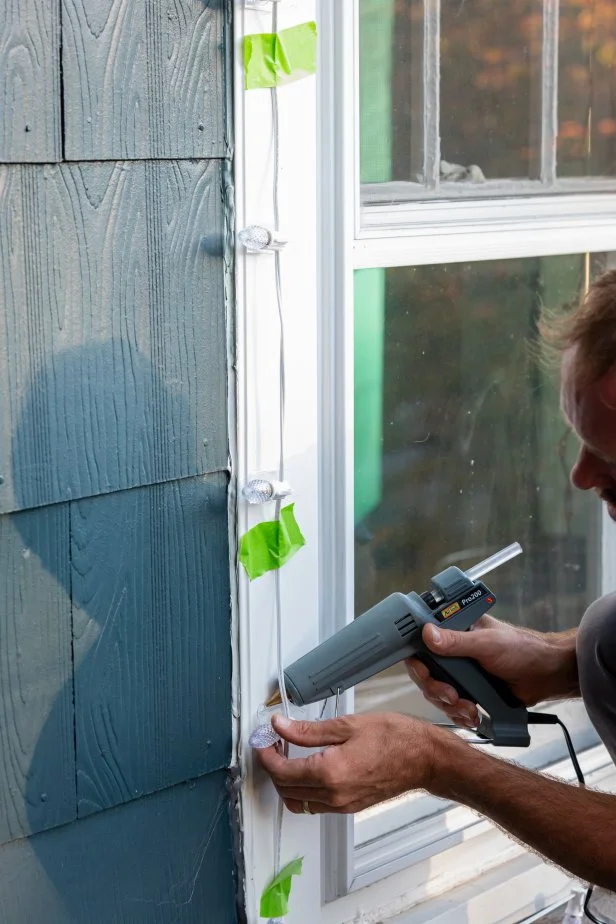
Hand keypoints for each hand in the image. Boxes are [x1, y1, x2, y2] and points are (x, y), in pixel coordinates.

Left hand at [255, 712, 439, 813]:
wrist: (424, 759)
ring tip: (288, 756)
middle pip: (286, 790)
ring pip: (298, 802)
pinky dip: (303, 790)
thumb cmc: (395, 738)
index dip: (266, 756)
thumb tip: (281, 726)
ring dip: (286, 782)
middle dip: (273, 768)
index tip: (263, 741)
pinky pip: (315, 805)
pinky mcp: (349, 807)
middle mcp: (333, 795)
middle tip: (273, 744)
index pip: (281, 772)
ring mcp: (341, 805)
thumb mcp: (346, 725)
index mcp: (329, 773)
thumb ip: (308, 730)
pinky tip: (308, 768)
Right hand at [406, 615, 576, 727]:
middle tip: (452, 696)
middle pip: (425, 673)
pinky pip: (452, 706)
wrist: (547, 675)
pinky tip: (472, 715)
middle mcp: (453, 650)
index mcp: (454, 629)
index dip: (418, 661)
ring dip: (449, 705)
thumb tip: (427, 633)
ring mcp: (460, 672)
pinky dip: (459, 714)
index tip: (426, 674)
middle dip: (436, 689)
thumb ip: (456, 641)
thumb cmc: (522, 649)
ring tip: (469, 709)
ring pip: (437, 692)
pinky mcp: (469, 690)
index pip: (421, 643)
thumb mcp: (487, 643)